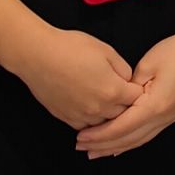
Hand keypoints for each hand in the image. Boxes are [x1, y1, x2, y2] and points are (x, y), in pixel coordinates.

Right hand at [16, 24, 143, 127]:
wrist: (38, 56)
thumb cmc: (71, 48)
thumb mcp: (105, 50)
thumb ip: (123, 68)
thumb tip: (128, 80)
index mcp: (113, 90)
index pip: (136, 98)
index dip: (136, 89)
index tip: (134, 84)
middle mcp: (99, 108)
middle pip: (123, 113)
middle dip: (125, 103)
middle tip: (121, 91)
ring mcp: (82, 116)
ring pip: (105, 123)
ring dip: (108, 114)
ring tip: (103, 98)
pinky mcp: (67, 119)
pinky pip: (86, 126)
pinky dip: (90, 120)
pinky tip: (88, 106)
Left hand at [75, 23, 174, 159]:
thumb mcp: (147, 65)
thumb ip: (129, 88)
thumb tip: (116, 102)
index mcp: (155, 106)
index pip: (121, 127)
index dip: (100, 135)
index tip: (80, 137)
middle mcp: (163, 117)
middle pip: (129, 138)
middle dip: (103, 145)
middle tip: (81, 146)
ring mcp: (169, 118)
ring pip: (138, 140)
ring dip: (116, 146)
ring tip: (95, 151)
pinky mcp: (171, 114)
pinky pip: (147, 134)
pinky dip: (130, 141)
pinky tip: (120, 145)